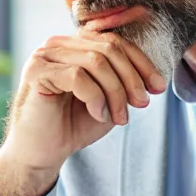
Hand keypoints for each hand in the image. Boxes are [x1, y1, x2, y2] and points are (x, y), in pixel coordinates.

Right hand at [0, 33, 166, 195]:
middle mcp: (57, 44)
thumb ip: (124, 82)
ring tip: (119, 117)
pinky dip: (95, 97)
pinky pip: (77, 76)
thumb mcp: (108, 100)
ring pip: (95, 61)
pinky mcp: (37, 72)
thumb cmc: (73, 126)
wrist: (41, 153)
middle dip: (132, 77)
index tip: (158, 87)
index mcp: (74, 45)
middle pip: (108, 48)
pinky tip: (97, 114)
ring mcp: (45, 56)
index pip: (114, 41)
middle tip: (142, 104)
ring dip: (116, 92)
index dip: (141, 63)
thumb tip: (153, 76)